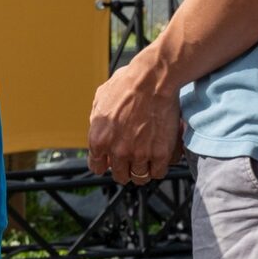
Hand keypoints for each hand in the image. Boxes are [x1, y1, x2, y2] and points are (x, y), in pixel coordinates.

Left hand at [86, 46, 182, 186]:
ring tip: (147, 157)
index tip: (112, 160)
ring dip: (143, 169)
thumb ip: (96, 121)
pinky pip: (159, 173)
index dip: (105, 163)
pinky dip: (159, 166)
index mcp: (98, 139)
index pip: (97, 167)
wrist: (151, 80)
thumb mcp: (99, 100)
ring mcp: (139, 154)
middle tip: (131, 158)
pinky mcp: (160, 154)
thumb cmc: (125, 85)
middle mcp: (117, 151)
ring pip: (140, 177)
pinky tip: (159, 155)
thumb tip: (98, 130)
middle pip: (120, 176)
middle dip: (125, 168)